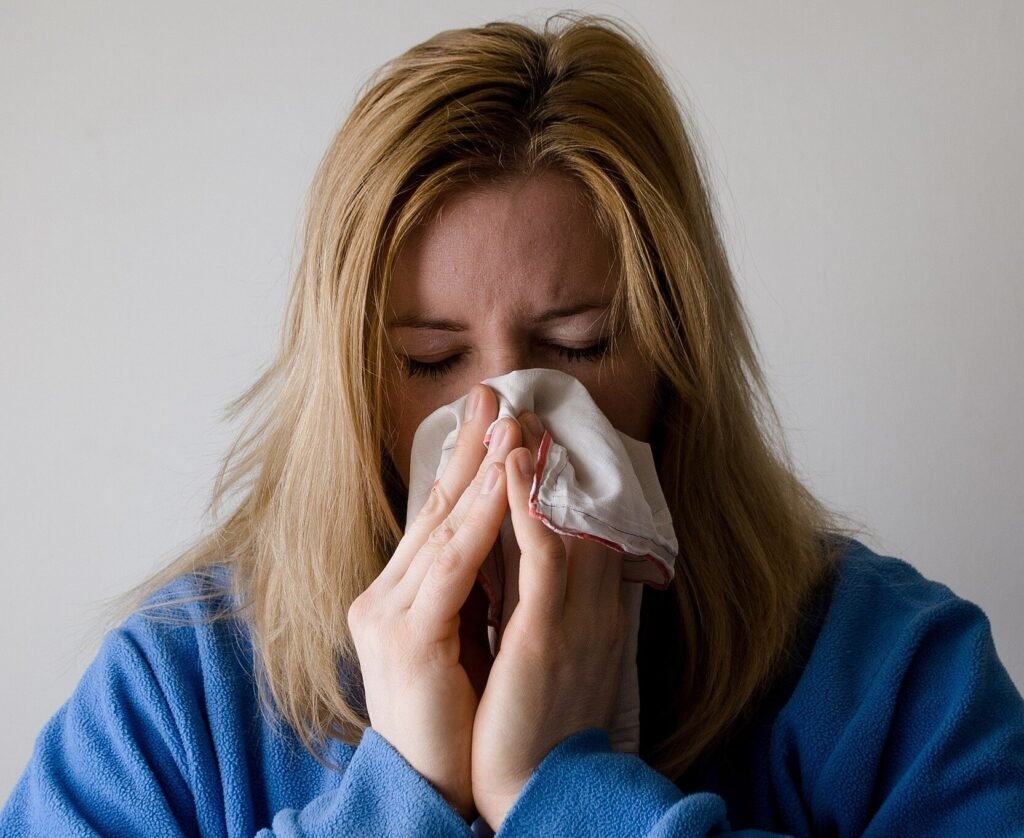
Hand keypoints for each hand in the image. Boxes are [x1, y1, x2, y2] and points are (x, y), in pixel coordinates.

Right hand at [347, 384, 520, 820]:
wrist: (433, 787)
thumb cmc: (456, 716)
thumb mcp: (462, 638)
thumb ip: (473, 587)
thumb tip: (507, 537)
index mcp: (398, 595)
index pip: (434, 519)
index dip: (462, 466)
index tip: (491, 419)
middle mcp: (383, 596)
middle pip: (432, 509)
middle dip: (467, 449)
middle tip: (494, 394)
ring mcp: (387, 614)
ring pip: (441, 529)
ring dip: (479, 472)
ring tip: (508, 425)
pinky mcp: (406, 637)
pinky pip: (451, 568)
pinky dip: (479, 521)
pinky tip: (503, 485)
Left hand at [472, 414, 627, 829]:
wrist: (531, 787)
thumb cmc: (532, 721)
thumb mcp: (545, 649)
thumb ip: (541, 601)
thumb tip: (523, 559)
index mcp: (588, 606)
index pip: (576, 523)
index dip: (555, 476)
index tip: (535, 432)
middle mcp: (591, 601)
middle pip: (571, 509)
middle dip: (545, 454)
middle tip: (524, 400)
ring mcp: (573, 615)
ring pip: (559, 519)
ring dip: (537, 464)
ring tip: (514, 412)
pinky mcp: (547, 633)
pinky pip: (543, 556)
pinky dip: (529, 506)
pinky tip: (515, 463)